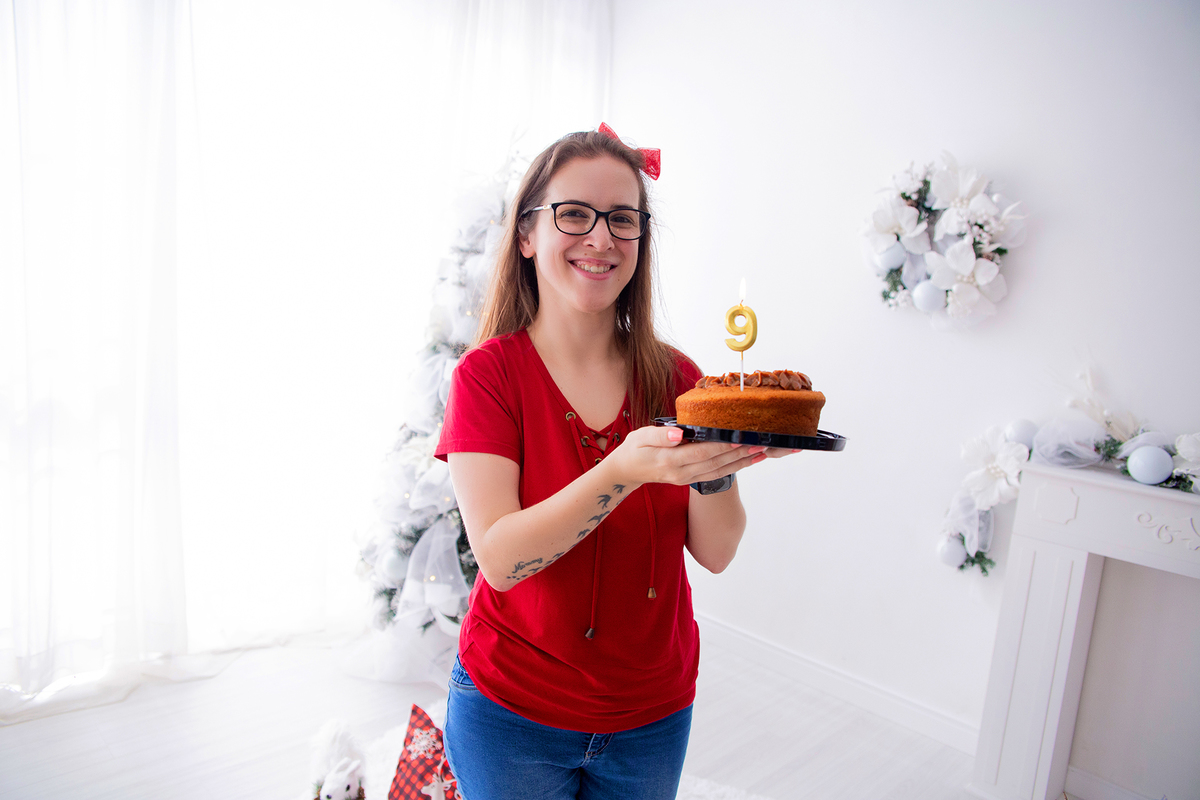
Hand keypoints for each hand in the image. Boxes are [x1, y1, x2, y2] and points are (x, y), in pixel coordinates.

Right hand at [612, 425, 765, 486]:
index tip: (738, 439)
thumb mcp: (641, 437)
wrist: (626, 471)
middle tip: (760, 443)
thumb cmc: (634, 449)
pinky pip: (715, 475)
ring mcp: (687, 479)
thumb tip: (680, 434)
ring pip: (719, 471)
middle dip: (739, 454)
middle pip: (715, 463)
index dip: (720, 447)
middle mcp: (681, 473)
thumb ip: (661, 435)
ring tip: (761, 452)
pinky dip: (734, 468)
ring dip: (742, 462)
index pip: (700, 452)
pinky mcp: (690, 480)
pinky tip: (748, 460)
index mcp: (669, 460)